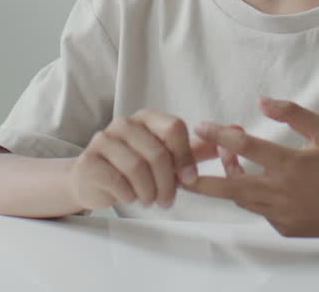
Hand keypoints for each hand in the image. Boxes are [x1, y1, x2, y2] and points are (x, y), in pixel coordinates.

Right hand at [68, 109, 199, 211]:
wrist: (91, 179)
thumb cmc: (133, 167)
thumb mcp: (165, 156)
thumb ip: (194, 149)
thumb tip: (229, 137)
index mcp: (147, 118)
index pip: (174, 128)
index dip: (185, 156)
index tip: (189, 179)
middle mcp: (124, 123)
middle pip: (158, 152)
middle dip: (167, 183)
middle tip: (167, 200)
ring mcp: (103, 140)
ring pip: (137, 167)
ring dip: (149, 192)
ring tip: (150, 200)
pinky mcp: (89, 160)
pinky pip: (116, 180)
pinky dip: (129, 195)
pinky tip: (131, 197)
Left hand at [185, 98, 318, 237]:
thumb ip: (291, 113)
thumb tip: (261, 101)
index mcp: (292, 164)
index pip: (247, 147)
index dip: (220, 135)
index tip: (201, 126)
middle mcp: (284, 192)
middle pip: (232, 186)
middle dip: (202, 180)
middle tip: (181, 173)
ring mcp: (284, 214)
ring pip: (244, 198)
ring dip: (230, 182)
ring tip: (229, 161)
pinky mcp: (287, 228)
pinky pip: (261, 211)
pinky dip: (255, 196)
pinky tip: (260, 182)